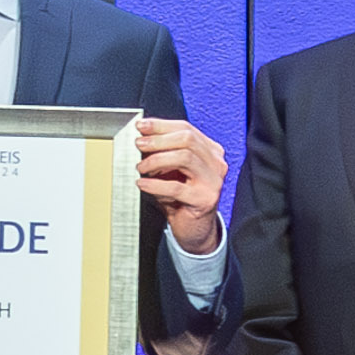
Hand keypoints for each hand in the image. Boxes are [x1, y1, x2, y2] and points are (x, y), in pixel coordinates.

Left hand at [132, 115, 231, 254]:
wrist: (194, 229)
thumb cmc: (180, 198)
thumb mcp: (172, 170)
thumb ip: (163, 152)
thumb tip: (142, 137)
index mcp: (210, 151)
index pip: (186, 129)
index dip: (161, 125)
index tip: (141, 126)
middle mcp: (216, 163)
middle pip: (187, 139)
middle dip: (159, 140)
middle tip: (139, 145)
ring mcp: (213, 181)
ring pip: (185, 158)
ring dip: (157, 160)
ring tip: (141, 167)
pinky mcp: (205, 200)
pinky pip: (176, 187)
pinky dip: (155, 184)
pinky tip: (142, 184)